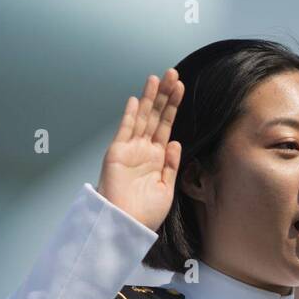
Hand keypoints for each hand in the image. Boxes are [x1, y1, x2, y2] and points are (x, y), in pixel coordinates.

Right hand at [97, 68, 184, 231]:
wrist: (126, 225)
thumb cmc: (145, 214)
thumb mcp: (166, 188)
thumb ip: (171, 165)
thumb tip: (175, 143)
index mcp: (156, 158)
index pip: (166, 126)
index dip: (173, 107)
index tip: (181, 88)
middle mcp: (143, 151)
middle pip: (155, 116)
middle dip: (164, 95)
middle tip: (173, 73)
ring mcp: (129, 150)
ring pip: (141, 118)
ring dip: (149, 98)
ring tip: (157, 78)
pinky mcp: (117, 153)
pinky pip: (125, 129)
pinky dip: (130, 114)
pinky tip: (136, 99)